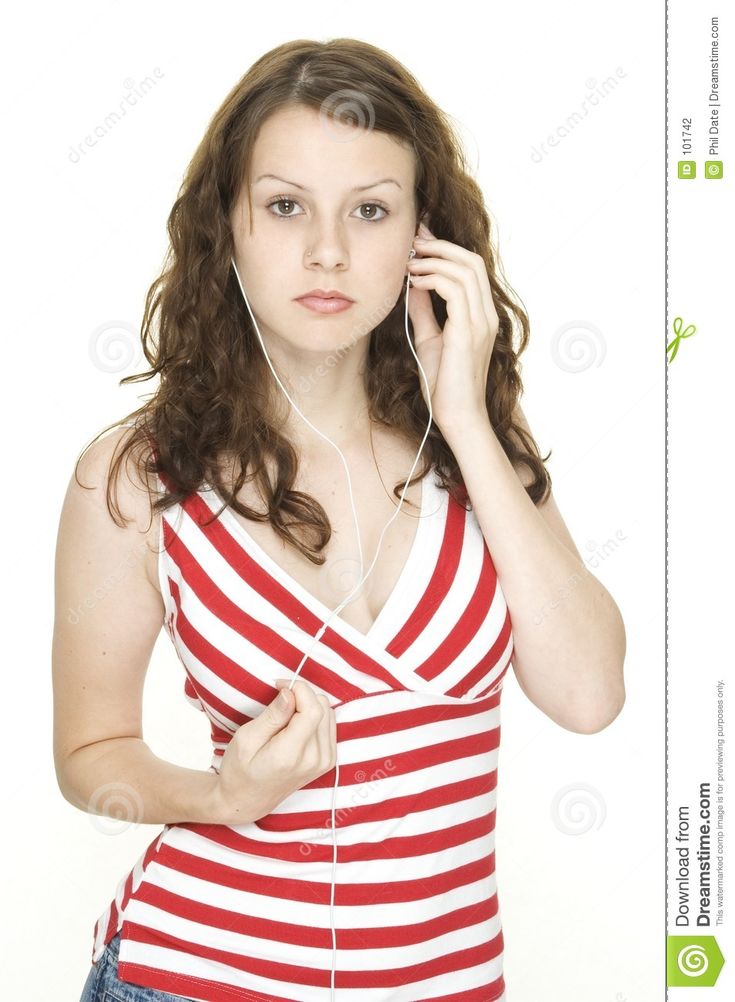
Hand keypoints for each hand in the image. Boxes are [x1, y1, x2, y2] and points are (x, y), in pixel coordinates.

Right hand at [212, 678, 336, 825]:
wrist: (247, 801)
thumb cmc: (239, 770)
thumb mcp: (246, 739)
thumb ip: (272, 715)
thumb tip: (290, 693)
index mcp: (291, 755)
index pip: (313, 710)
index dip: (299, 689)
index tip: (280, 685)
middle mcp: (314, 760)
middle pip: (322, 708)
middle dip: (302, 696)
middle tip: (279, 702)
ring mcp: (324, 762)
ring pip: (328, 712)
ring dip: (308, 705)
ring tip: (285, 716)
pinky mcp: (328, 760)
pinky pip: (329, 724)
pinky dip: (314, 717)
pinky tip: (295, 725)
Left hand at [406, 219, 498, 431]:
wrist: (457, 416)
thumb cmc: (444, 385)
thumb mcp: (429, 339)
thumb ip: (424, 311)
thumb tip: (412, 285)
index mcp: (481, 316)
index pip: (470, 268)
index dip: (445, 249)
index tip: (419, 240)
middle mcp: (486, 315)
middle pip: (471, 261)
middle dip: (440, 246)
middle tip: (413, 242)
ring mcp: (480, 322)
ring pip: (465, 269)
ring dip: (434, 260)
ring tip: (409, 263)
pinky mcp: (469, 331)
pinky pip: (455, 289)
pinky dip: (433, 279)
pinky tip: (413, 282)